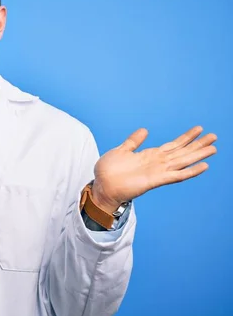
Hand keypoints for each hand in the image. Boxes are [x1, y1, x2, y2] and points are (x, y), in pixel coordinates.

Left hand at [92, 126, 216, 212]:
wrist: (102, 187)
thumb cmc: (109, 171)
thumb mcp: (121, 150)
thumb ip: (134, 142)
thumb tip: (145, 130)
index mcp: (149, 155)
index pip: (172, 145)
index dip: (185, 137)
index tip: (199, 128)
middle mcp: (157, 163)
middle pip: (182, 152)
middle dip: (198, 144)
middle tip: (215, 136)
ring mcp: (157, 172)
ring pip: (182, 162)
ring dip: (198, 155)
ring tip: (213, 148)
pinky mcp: (155, 181)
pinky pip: (176, 176)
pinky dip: (190, 171)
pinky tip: (203, 166)